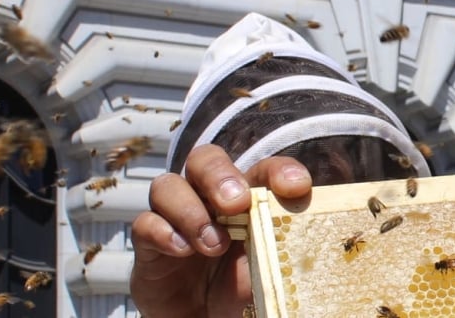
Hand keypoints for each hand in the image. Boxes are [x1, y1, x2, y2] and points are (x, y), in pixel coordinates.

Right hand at [130, 144, 315, 316]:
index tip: (297, 187)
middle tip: (236, 202)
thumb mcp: (269, 272)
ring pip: (167, 185)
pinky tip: (180, 251)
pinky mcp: (149, 246)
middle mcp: (207, 200)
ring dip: (190, 210)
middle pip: (204, 160)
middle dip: (219, 174)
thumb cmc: (242, 295)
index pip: (262, 170)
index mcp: (246, 200)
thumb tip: (310, 244)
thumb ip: (280, 250)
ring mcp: (175, 219)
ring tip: (212, 244)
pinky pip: (144, 223)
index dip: (279, 171)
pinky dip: (162, 232)